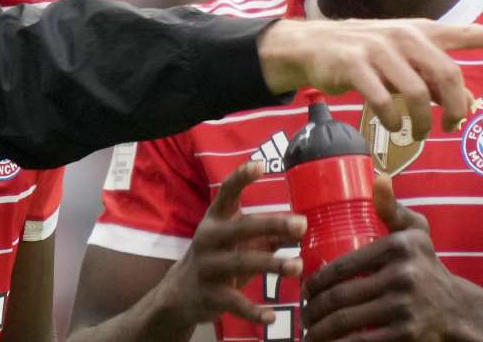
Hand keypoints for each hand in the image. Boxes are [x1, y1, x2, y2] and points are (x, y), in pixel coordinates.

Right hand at [155, 162, 306, 328]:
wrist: (179, 295)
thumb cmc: (219, 259)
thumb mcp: (238, 242)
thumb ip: (268, 234)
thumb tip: (303, 225)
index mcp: (216, 219)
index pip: (227, 192)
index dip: (241, 178)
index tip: (260, 165)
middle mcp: (209, 238)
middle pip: (241, 227)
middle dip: (272, 224)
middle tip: (301, 224)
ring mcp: (207, 267)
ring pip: (241, 262)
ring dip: (272, 264)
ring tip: (298, 266)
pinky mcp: (209, 295)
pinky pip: (234, 302)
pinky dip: (253, 311)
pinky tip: (272, 316)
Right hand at [257, 18, 482, 138]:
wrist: (312, 46)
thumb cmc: (364, 55)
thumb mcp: (402, 59)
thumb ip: (433, 76)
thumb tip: (470, 101)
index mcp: (418, 32)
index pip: (460, 32)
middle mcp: (403, 36)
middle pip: (446, 73)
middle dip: (455, 106)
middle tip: (452, 126)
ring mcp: (378, 50)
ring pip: (417, 92)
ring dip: (423, 120)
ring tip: (420, 133)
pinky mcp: (354, 66)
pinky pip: (384, 100)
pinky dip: (391, 119)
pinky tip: (391, 126)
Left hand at [301, 176, 456, 340]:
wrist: (456, 309)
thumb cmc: (427, 266)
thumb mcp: (416, 233)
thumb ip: (392, 208)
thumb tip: (377, 178)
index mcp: (397, 247)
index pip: (342, 266)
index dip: (316, 281)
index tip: (304, 289)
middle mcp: (401, 276)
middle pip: (340, 295)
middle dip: (313, 308)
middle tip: (303, 313)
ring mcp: (402, 307)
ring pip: (345, 321)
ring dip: (319, 330)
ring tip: (308, 332)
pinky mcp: (404, 334)